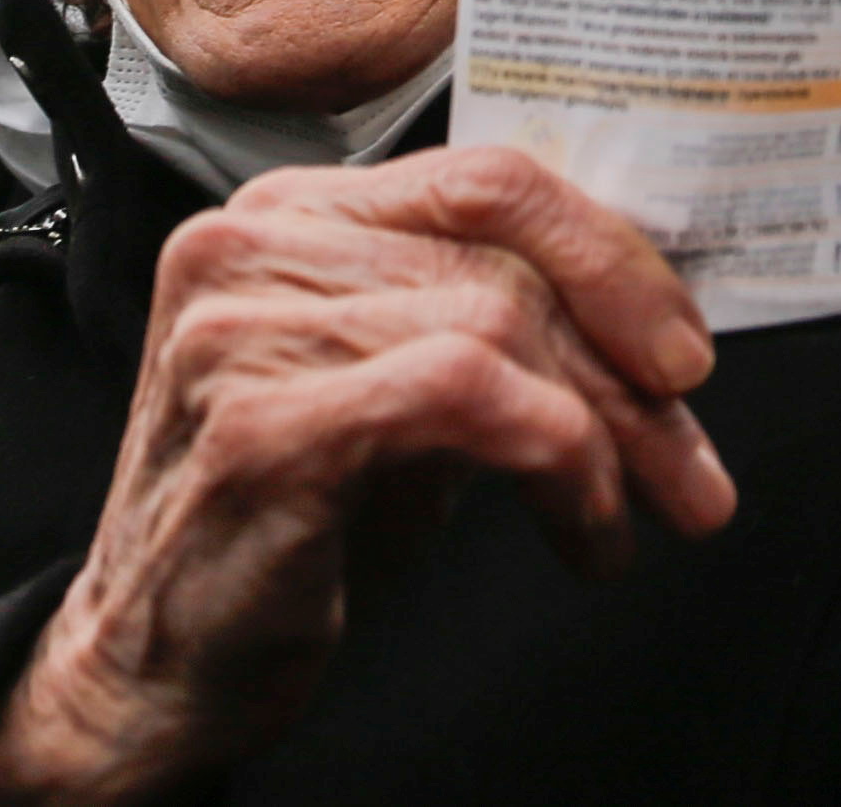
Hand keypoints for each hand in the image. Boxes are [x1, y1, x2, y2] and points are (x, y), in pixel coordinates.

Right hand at [0, 148, 733, 805]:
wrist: (149, 661)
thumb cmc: (285, 523)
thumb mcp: (397, 387)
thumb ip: (486, 317)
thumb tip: (649, 316)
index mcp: (289, 211)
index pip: (488, 178)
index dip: (611, 257)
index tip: (682, 352)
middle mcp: (251, 245)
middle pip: (505, 252)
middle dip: (628, 361)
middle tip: (690, 467)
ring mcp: (242, 328)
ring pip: (497, 320)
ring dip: (603, 433)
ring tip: (626, 517)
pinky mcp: (259, 423)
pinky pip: (463, 394)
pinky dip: (557, 459)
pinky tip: (578, 528)